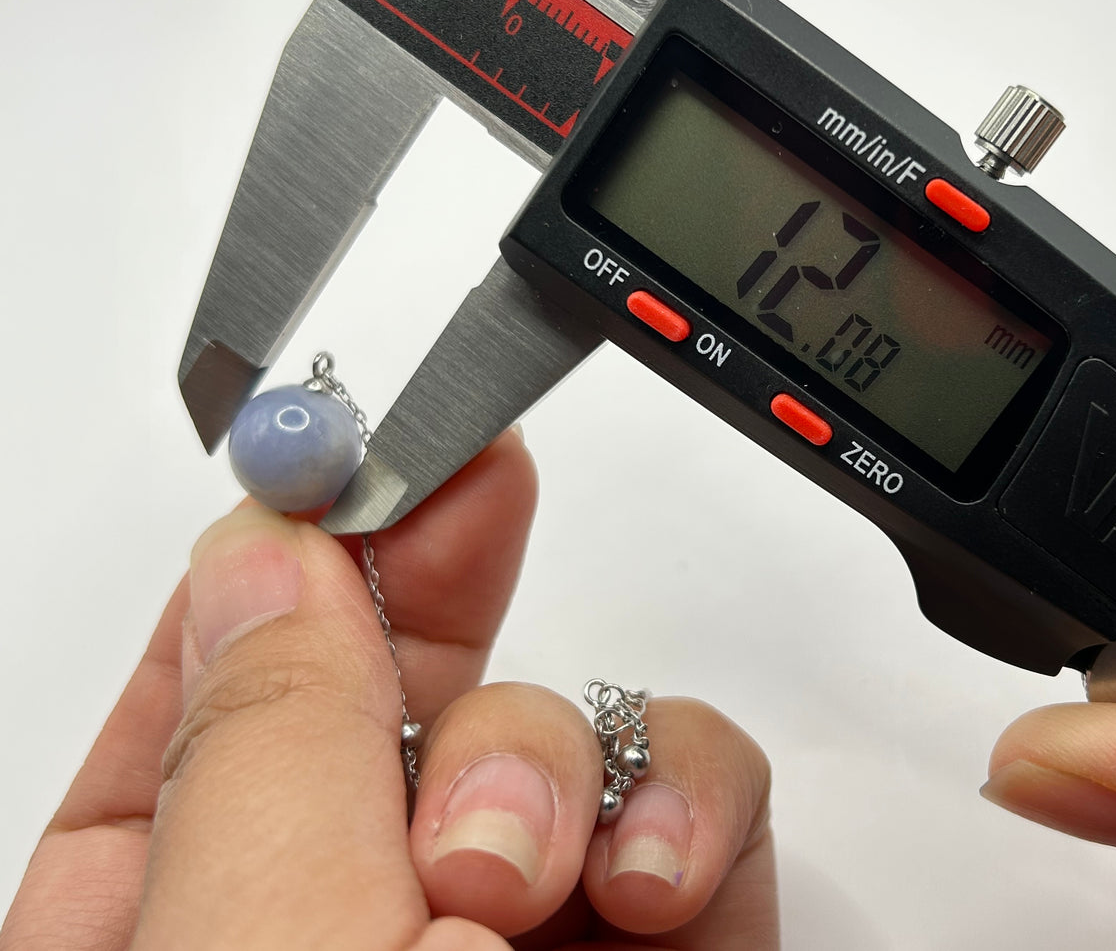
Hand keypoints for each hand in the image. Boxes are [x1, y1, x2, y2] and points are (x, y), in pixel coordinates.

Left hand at [0, 431, 776, 948]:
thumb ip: (267, 753)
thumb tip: (270, 551)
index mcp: (178, 945)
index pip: (197, 717)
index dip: (264, 572)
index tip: (328, 456)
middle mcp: (354, 932)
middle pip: (393, 691)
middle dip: (437, 582)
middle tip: (471, 472)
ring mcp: (524, 937)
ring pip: (561, 727)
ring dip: (556, 754)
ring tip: (527, 867)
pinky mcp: (672, 932)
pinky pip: (693, 792)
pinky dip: (691, 800)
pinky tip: (652, 876)